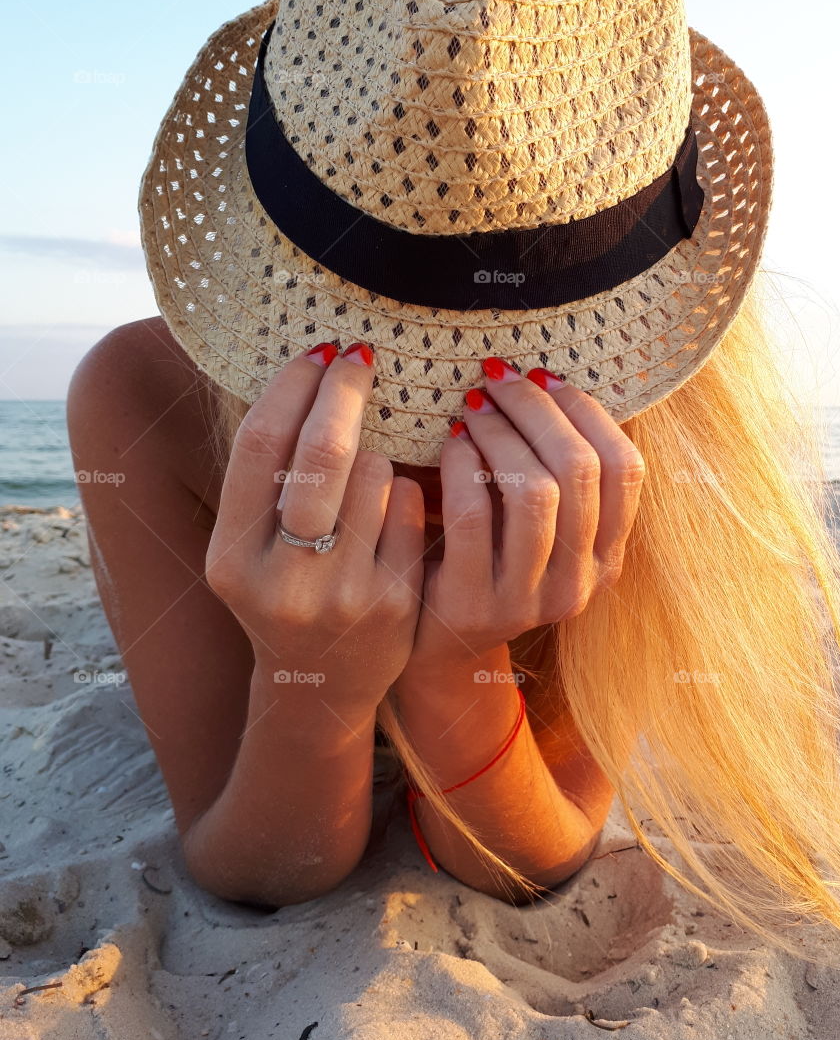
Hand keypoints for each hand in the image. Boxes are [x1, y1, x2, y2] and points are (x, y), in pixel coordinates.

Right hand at [204, 342, 424, 710]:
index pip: (261, 445)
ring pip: (376, 472)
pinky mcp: (396, 605)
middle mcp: (282, 581)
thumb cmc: (283, 589)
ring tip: (362, 478)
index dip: (292, 385)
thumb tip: (307, 367)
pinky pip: (408, 506)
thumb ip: (263, 477)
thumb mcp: (248, 546)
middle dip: (344, 390)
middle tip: (359, 356)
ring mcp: (343, 596)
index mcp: (231, 558)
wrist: (319, 688)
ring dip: (376, 454)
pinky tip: (389, 509)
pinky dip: (402, 491)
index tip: (316, 351)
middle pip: (322, 453)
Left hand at [406, 358, 645, 673]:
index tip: (545, 374)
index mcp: (606, 557)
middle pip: (577, 470)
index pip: (624, 469)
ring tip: (471, 407)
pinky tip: (450, 444)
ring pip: (533, 491)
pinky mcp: (473, 603)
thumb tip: (553, 378)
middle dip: (536, 408)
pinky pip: (474, 516)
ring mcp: (527, 599)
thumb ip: (557, 472)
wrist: (433, 643)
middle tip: (496, 377)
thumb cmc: (485, 557)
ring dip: (500, 433)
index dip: (587, 411)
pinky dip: (462, 465)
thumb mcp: (538, 525)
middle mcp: (578, 583)